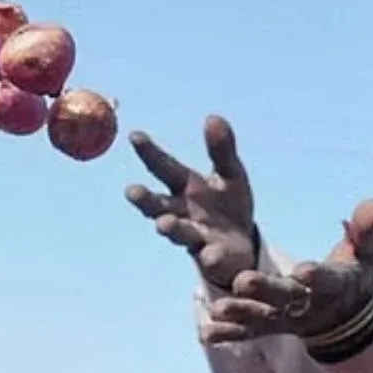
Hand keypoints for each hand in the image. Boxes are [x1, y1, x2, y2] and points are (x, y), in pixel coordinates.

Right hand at [125, 115, 260, 289]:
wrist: (241, 244)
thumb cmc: (228, 203)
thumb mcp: (230, 173)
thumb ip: (221, 149)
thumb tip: (212, 116)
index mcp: (185, 186)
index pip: (163, 166)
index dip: (149, 152)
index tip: (135, 136)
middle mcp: (182, 211)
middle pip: (158, 204)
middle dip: (144, 199)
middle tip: (131, 191)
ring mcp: (195, 235)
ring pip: (178, 232)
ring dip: (170, 227)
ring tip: (163, 224)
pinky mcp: (213, 255)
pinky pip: (210, 256)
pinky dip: (210, 255)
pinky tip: (211, 254)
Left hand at [204, 199, 372, 344]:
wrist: (344, 317)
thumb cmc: (353, 276)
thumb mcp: (365, 253)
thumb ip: (365, 230)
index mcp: (334, 285)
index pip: (326, 281)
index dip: (317, 277)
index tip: (304, 271)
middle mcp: (308, 305)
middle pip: (286, 299)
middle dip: (265, 291)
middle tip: (242, 282)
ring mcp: (287, 319)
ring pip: (262, 318)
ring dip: (240, 314)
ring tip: (216, 309)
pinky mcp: (269, 327)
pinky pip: (247, 333)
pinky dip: (227, 335)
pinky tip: (204, 334)